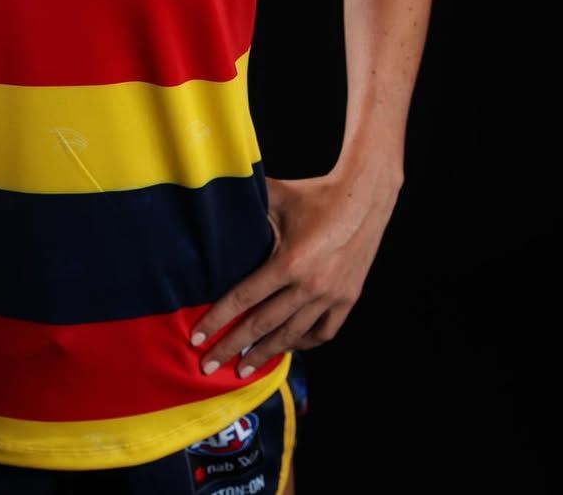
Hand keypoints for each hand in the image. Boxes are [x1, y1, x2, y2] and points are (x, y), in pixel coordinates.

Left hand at [189, 171, 399, 377]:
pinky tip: (287, 346)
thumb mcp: (276, 196)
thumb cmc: (315, 195)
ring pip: (292, 335)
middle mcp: (310, 285)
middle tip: (208, 366)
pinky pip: (323, 333)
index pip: (244, 299)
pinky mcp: (348, 299)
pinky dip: (303, 343)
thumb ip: (245, 206)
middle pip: (262, 326)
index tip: (197, 338)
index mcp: (289, 261)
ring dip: (265, 354)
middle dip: (231, 348)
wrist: (365, 198)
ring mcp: (331, 296)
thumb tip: (210, 200)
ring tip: (244, 368)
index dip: (218, 320)